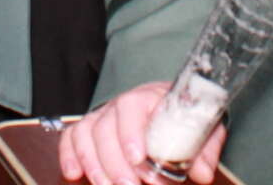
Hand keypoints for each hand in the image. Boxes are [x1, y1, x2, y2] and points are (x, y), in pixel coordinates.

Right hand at [59, 83, 225, 184]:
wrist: (166, 109)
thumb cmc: (180, 119)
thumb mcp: (200, 130)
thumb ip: (203, 150)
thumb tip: (202, 174)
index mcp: (148, 97)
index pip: (132, 106)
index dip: (131, 132)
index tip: (138, 159)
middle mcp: (120, 105)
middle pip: (105, 127)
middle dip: (114, 162)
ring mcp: (102, 117)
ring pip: (86, 134)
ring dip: (94, 164)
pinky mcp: (89, 130)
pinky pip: (71, 138)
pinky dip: (69, 155)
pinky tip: (75, 174)